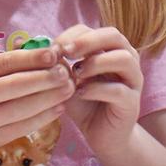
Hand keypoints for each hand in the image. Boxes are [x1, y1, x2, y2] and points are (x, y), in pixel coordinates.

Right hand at [0, 47, 74, 151]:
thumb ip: (0, 64)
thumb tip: (41, 52)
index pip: (4, 63)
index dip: (30, 58)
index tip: (53, 54)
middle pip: (14, 86)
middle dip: (44, 78)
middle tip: (66, 72)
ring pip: (21, 109)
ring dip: (49, 98)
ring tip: (68, 88)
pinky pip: (22, 127)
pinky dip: (43, 117)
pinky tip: (58, 107)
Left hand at [53, 25, 142, 157]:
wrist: (101, 135)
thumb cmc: (84, 102)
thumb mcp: (66, 80)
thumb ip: (56, 63)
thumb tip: (33, 46)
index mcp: (110, 49)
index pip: (94, 30)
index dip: (73, 35)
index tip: (54, 47)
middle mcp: (126, 59)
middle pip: (114, 36)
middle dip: (87, 41)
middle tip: (66, 52)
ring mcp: (133, 80)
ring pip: (123, 59)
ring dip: (96, 63)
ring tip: (76, 75)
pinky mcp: (132, 102)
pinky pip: (118, 89)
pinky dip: (97, 89)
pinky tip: (81, 93)